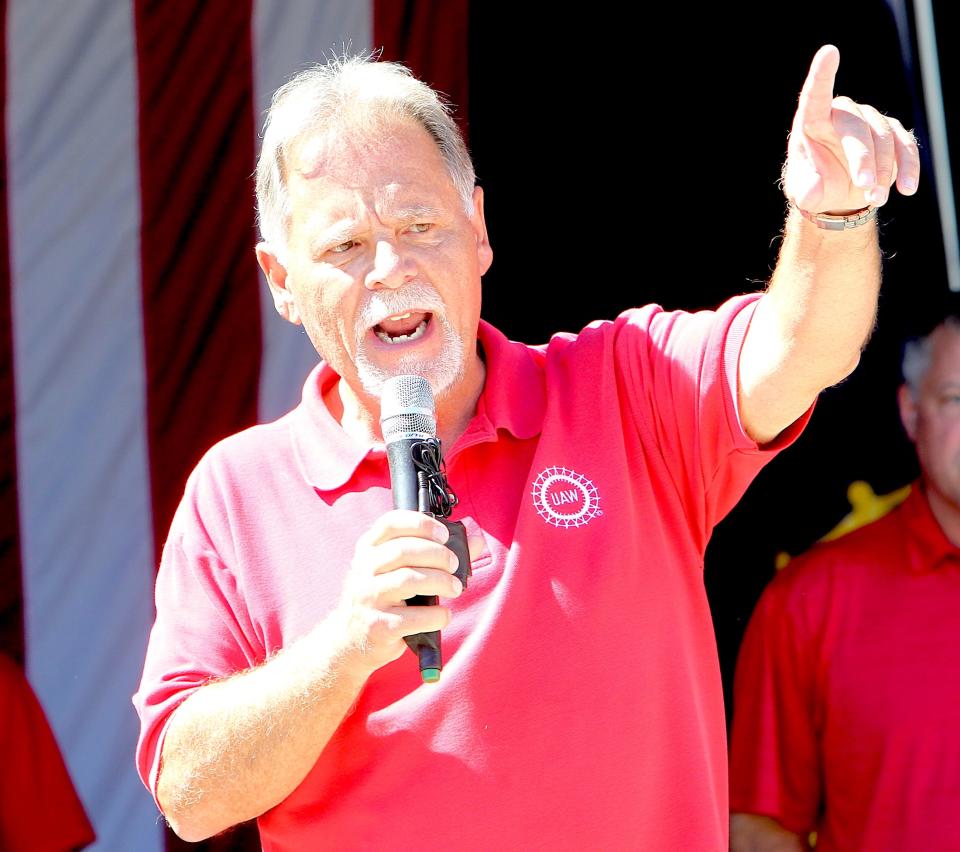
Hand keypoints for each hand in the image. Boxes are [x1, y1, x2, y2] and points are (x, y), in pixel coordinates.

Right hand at [336, 510, 481, 672]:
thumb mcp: (397, 570)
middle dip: (438, 555)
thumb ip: (436, 552)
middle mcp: (363, 570)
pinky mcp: (378, 626)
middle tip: (455, 565)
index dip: (421, 524)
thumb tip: (475, 539)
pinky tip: (443, 615)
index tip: (444, 534)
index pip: (390, 523)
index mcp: (368, 549)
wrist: (350, 641)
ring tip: (455, 588)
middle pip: (403, 551)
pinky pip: (414, 617)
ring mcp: (368, 598)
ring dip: (441, 581)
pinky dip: (437, 615)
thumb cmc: (383, 599)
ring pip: (408, 580)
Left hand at [783, 44, 919, 213]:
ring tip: (876, 198)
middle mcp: (842, 114)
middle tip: (864, 185)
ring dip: (883, 170)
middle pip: (857, 127)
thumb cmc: (815, 185)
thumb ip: (807, 191)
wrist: (837, 195)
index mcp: (812, 121)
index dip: (822, 75)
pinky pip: (905, 146)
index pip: (815, 95)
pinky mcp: (892, 134)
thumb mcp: (805, 192)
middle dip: (863, 158)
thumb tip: (814, 192)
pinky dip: (908, 167)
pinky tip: (907, 188)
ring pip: (883, 137)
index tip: (829, 53)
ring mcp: (869, 121)